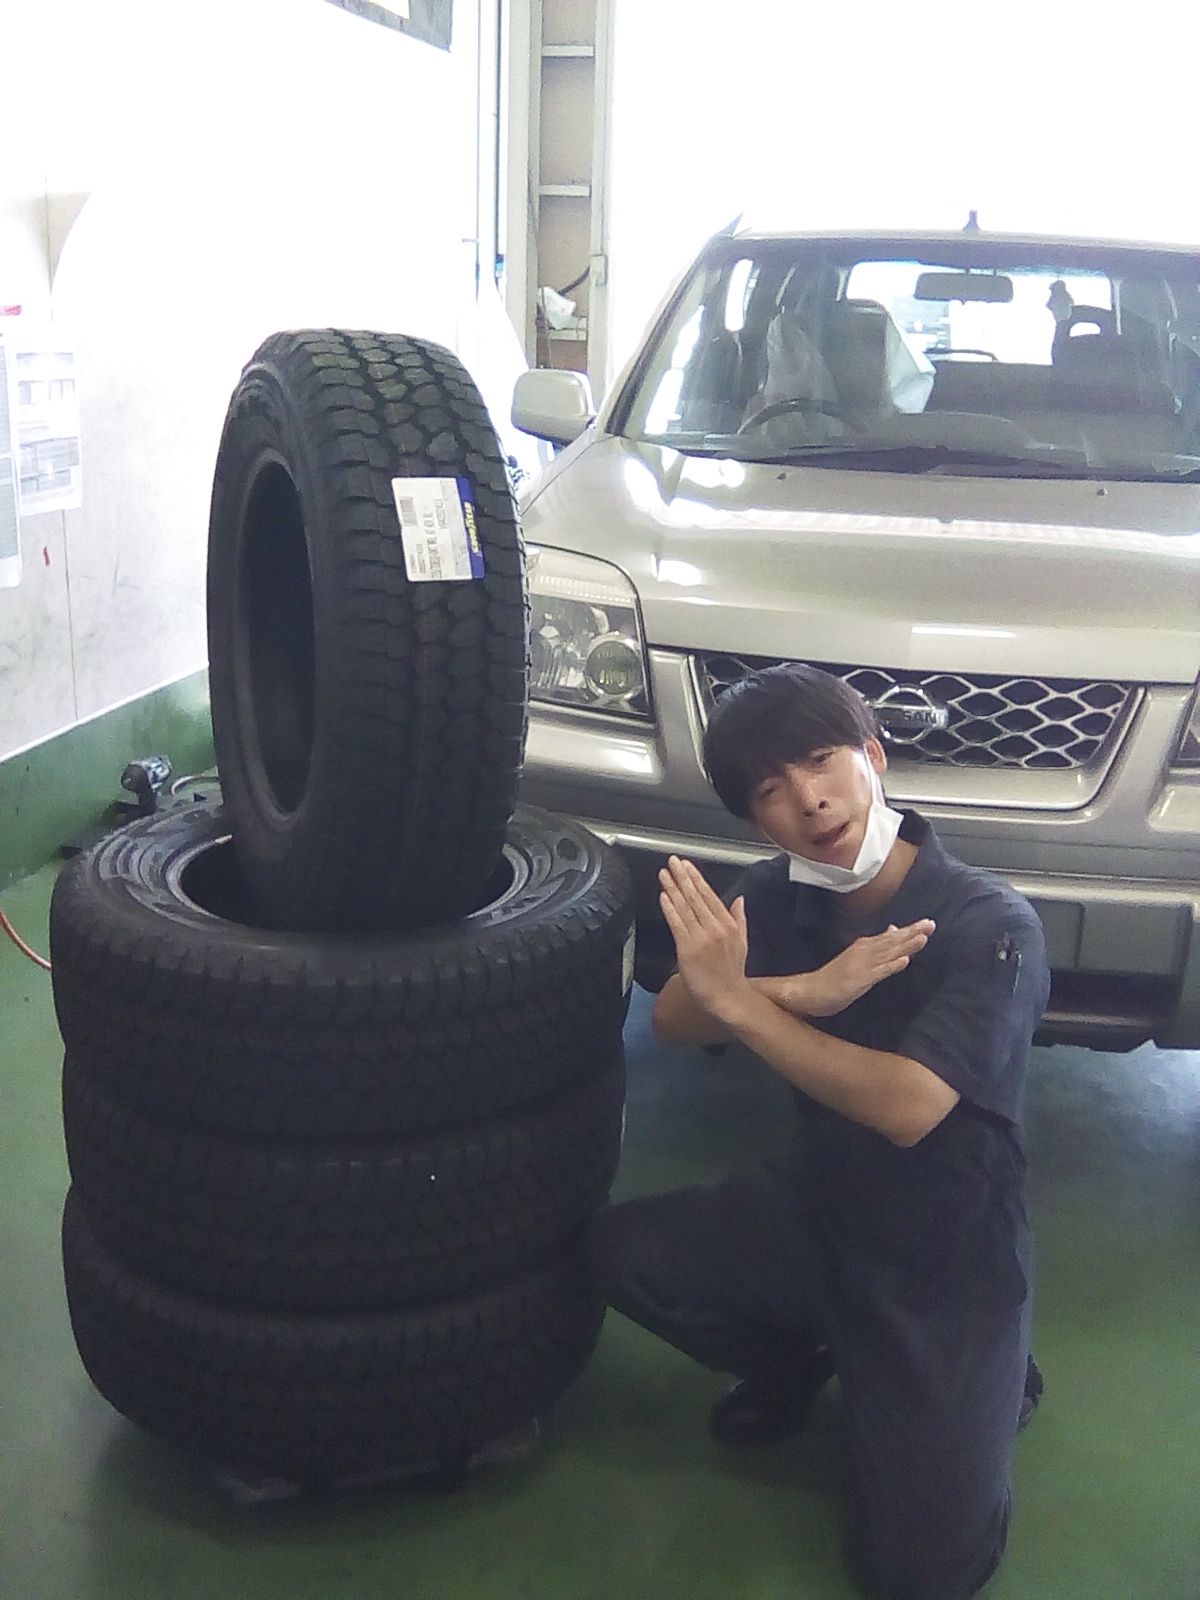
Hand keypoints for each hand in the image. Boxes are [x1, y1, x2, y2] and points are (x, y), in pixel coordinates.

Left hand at [658, 856, 751, 1023]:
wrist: (728, 997)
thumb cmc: (732, 972)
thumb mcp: (742, 941)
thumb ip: (739, 918)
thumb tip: (739, 899)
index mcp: (728, 924)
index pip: (710, 895)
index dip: (696, 878)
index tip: (686, 865)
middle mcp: (715, 927)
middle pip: (696, 897)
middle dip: (682, 877)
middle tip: (672, 861)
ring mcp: (701, 937)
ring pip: (685, 907)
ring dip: (673, 888)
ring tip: (664, 873)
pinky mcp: (687, 949)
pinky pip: (677, 924)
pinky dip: (670, 908)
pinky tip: (663, 896)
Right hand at [799, 920, 934, 1015]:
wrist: (809, 991)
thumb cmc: (833, 978)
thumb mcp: (857, 958)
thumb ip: (877, 946)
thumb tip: (894, 930)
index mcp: (863, 947)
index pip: (890, 937)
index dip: (909, 930)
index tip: (928, 923)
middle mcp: (863, 952)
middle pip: (891, 942)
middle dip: (912, 933)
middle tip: (931, 924)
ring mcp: (860, 966)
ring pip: (887, 954)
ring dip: (905, 946)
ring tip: (923, 937)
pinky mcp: (857, 981)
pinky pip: (876, 973)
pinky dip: (890, 967)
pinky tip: (904, 962)